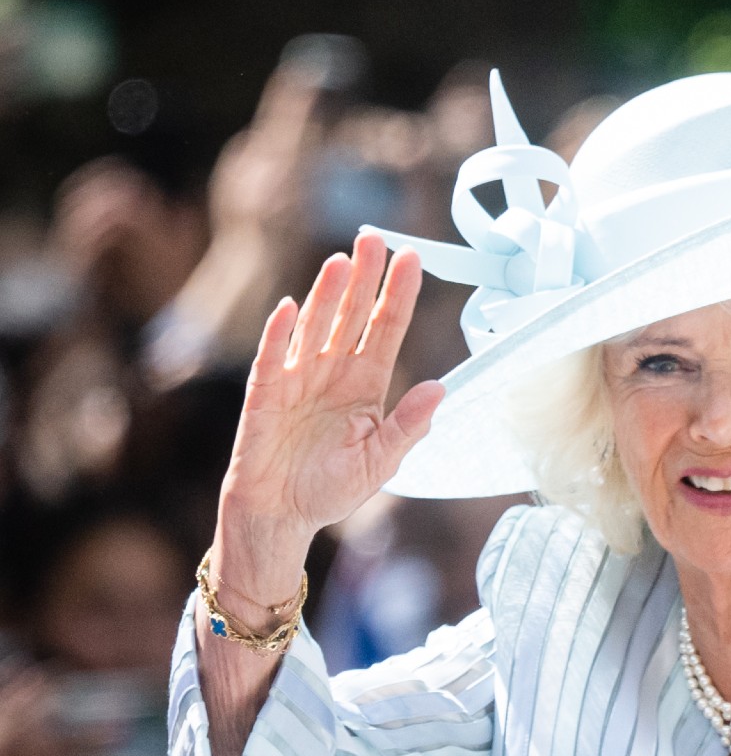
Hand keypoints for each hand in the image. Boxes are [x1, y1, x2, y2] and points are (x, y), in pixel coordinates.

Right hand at [215, 234, 442, 590]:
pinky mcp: (265, 393)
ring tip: (342, 262)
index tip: (413, 259)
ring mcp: (298, 378)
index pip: (386, 328)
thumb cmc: (331, 488)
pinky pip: (273, 356)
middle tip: (376, 240)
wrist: (281, 515)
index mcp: (366, 384)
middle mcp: (333, 371)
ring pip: (315, 326)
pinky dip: (280, 333)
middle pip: (351, 315)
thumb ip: (408, 425)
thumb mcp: (381, 461)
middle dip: (365, 278)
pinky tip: (289, 307)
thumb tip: (440, 389)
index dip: (398, 295)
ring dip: (326, 294)